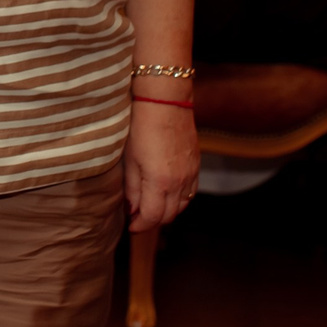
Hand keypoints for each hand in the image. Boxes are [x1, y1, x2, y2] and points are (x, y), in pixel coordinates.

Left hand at [123, 93, 198, 231]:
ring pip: (182, 206)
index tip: (131, 225)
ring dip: (167, 211)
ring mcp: (191, 174)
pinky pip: (191, 192)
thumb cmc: (141, 127)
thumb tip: (132, 208)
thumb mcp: (130, 159)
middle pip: (169, 216)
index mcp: (160, 182)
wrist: (165, 102)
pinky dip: (179, 199)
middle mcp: (180, 182)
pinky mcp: (196, 164)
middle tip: (138, 217)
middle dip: (152, 221)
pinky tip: (167, 193)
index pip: (153, 217)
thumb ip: (132, 188)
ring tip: (151, 206)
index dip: (140, 225)